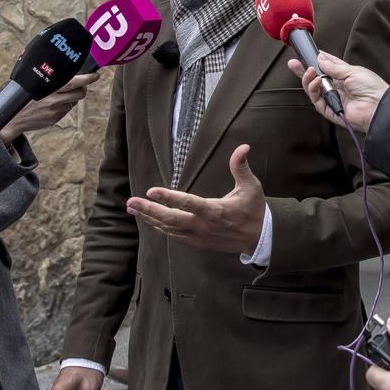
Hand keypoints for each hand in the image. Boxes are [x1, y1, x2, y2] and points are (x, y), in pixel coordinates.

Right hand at [5, 74, 95, 139]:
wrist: (13, 119)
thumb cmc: (22, 97)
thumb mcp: (32, 83)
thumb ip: (48, 78)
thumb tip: (64, 70)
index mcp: (48, 88)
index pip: (73, 82)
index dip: (86, 78)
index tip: (95, 75)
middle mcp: (54, 100)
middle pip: (79, 93)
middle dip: (82, 88)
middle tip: (80, 84)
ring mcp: (55, 111)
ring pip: (74, 101)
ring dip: (71, 97)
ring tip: (60, 94)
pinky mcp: (55, 119)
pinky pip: (66, 109)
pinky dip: (63, 105)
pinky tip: (52, 103)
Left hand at [129, 145, 265, 255]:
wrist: (259, 239)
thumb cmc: (254, 210)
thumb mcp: (251, 187)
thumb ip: (241, 167)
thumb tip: (243, 147)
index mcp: (215, 211)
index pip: (187, 203)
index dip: (168, 197)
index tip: (151, 190)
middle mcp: (203, 225)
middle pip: (170, 219)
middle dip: (148, 210)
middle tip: (131, 202)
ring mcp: (199, 236)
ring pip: (168, 229)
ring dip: (149, 219)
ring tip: (132, 209)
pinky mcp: (198, 242)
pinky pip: (174, 235)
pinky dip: (160, 228)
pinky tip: (149, 220)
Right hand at [286, 51, 386, 135]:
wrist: (377, 107)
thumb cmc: (371, 87)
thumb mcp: (352, 70)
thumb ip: (334, 66)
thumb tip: (320, 58)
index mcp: (344, 76)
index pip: (327, 66)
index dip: (318, 59)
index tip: (308, 53)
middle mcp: (337, 87)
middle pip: (316, 78)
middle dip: (304, 71)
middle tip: (293, 63)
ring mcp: (332, 98)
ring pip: (313, 89)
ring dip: (308, 78)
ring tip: (309, 71)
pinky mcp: (329, 109)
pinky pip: (316, 99)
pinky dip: (313, 89)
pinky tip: (316, 81)